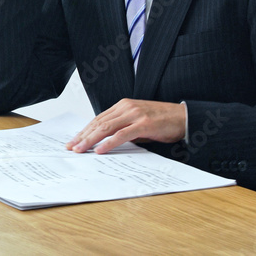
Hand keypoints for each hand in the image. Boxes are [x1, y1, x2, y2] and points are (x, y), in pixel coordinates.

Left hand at [65, 99, 185, 153]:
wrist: (184, 117)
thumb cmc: (163, 121)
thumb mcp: (138, 122)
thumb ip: (123, 128)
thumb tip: (106, 141)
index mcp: (123, 105)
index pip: (98, 119)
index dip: (85, 130)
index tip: (74, 140)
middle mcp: (126, 107)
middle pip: (98, 123)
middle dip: (82, 136)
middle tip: (71, 147)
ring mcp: (134, 115)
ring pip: (106, 128)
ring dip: (91, 140)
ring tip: (80, 149)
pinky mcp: (144, 124)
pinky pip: (122, 135)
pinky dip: (109, 143)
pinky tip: (100, 150)